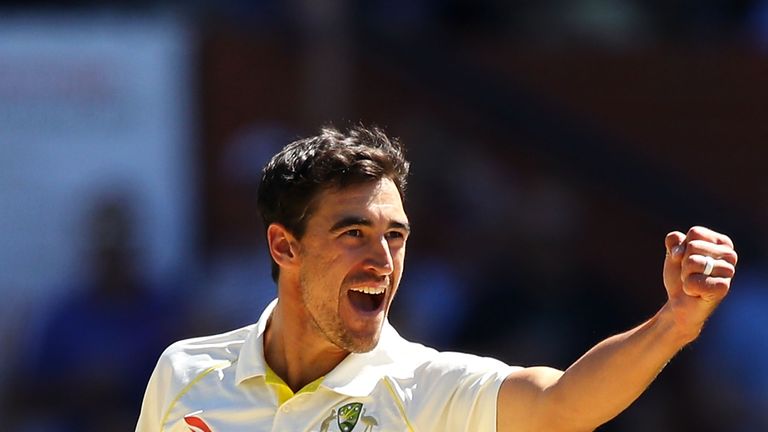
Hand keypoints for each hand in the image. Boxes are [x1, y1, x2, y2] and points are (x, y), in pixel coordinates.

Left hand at [663, 226, 736, 340]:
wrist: (680, 303)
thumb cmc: (680, 275)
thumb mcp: (673, 253)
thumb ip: (674, 240)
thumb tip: (678, 250)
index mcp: (721, 242)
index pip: (695, 232)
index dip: (682, 246)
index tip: (685, 259)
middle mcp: (730, 255)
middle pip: (692, 246)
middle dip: (683, 261)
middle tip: (690, 273)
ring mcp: (729, 272)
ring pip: (693, 262)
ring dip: (685, 275)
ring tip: (694, 282)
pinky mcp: (723, 288)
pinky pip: (694, 281)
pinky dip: (688, 287)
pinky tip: (697, 292)